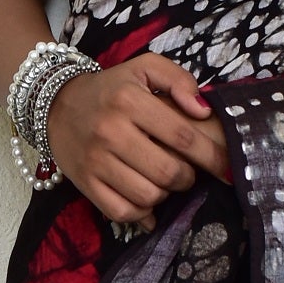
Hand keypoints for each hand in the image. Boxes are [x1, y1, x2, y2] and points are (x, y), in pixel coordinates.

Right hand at [45, 53, 229, 225]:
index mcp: (129, 100)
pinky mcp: (85, 183)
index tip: (226, 165)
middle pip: (168, 172)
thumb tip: (203, 112)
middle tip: (187, 172)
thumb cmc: (111, 89)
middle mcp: (111, 131)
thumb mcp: (144, 69)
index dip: (210, 155)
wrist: (57, 105)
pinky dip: (141, 213)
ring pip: (148, 196)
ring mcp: (96, 160)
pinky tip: (146, 202)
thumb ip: (179, 80)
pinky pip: (121, 211)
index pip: (182, 136)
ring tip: (164, 182)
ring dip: (165, 195)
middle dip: (188, 178)